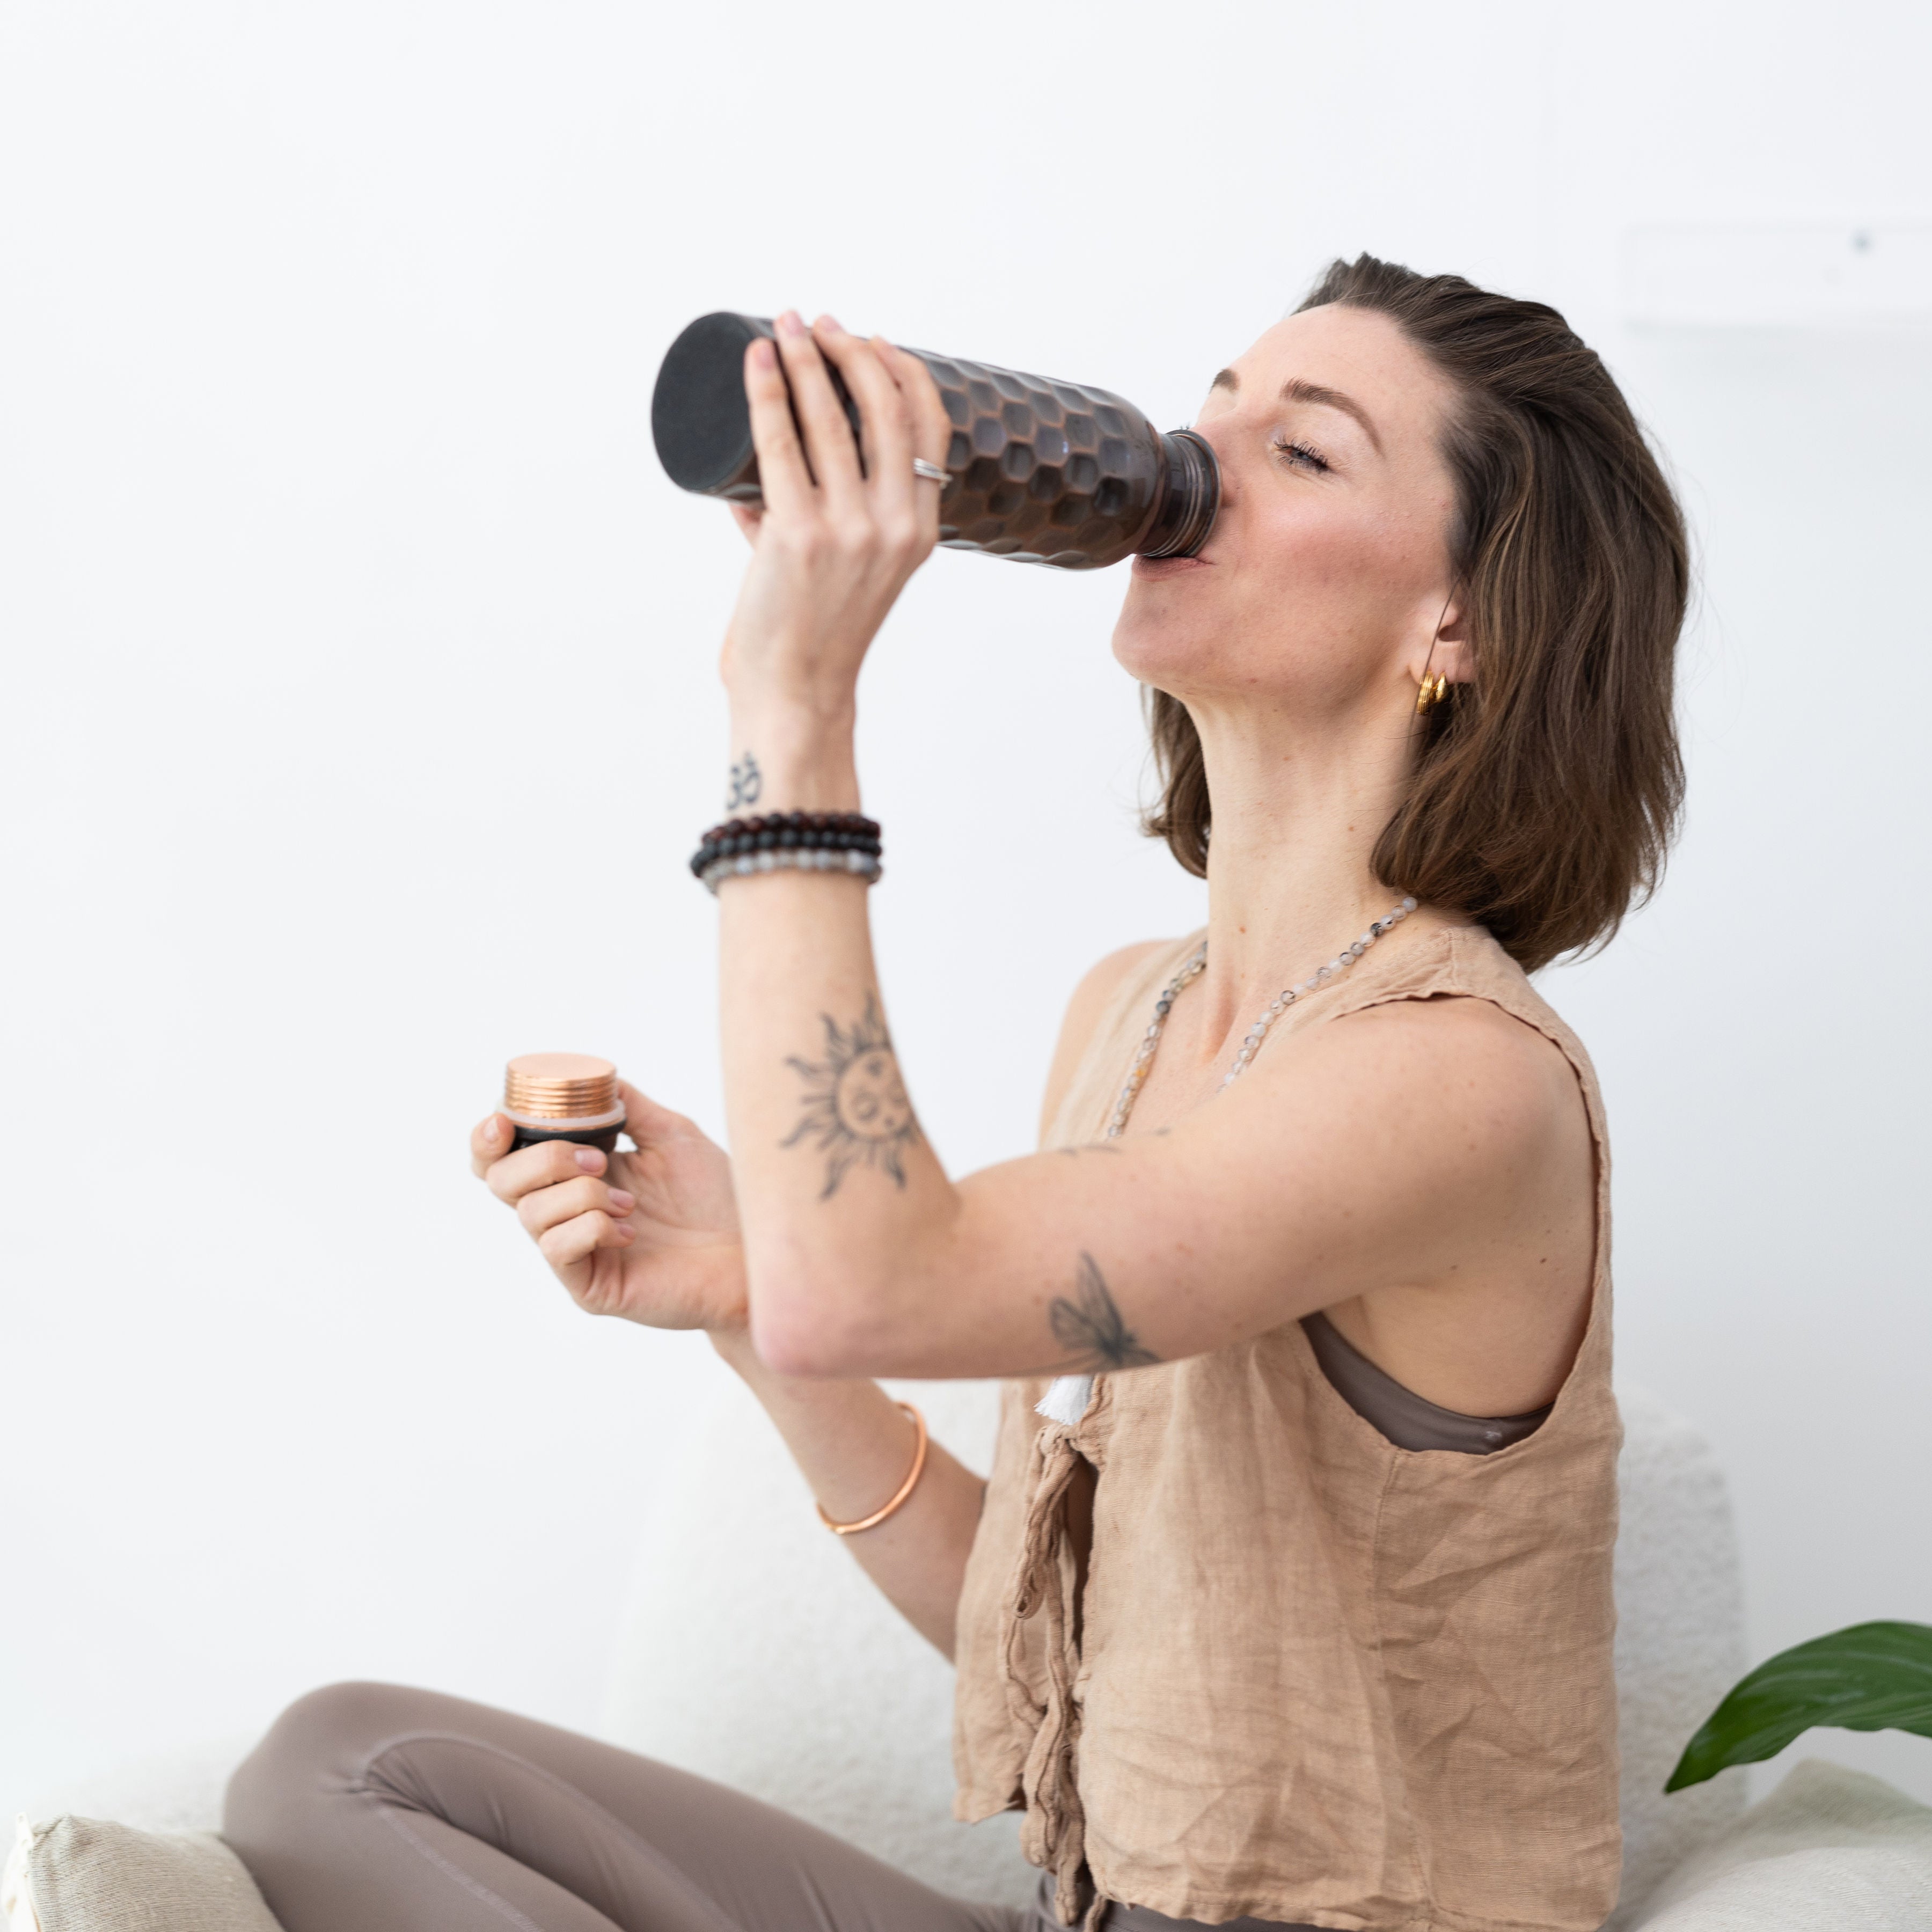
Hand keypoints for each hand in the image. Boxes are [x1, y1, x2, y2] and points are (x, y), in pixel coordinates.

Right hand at [472, 1081, 746, 1331]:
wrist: (752, 1249)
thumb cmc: (716, 1196)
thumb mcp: (671, 1134)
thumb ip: (629, 1105)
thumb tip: (596, 1078)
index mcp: (574, 1175)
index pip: (502, 1160)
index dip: (486, 1141)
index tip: (504, 1122)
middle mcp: (564, 1213)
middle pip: (500, 1182)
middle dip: (541, 1160)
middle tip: (598, 1160)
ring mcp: (573, 1252)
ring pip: (531, 1213)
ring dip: (581, 1194)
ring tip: (630, 1202)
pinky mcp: (588, 1287)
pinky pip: (557, 1248)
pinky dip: (592, 1228)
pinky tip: (630, 1233)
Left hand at [721, 312, 952, 727]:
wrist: (795, 694)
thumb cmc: (812, 636)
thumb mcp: (843, 574)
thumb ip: (808, 524)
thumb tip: (753, 489)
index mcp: (920, 530)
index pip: (931, 429)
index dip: (903, 372)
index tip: (872, 341)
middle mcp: (895, 525)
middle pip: (886, 409)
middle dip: (849, 351)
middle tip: (817, 322)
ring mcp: (850, 530)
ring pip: (831, 419)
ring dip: (805, 359)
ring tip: (783, 326)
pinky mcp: (800, 536)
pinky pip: (780, 444)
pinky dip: (767, 394)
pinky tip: (756, 361)